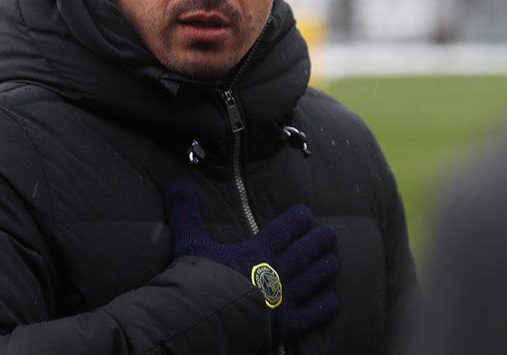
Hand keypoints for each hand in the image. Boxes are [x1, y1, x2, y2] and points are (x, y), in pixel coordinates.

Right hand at [163, 180, 339, 338]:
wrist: (203, 319)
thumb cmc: (196, 280)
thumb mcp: (189, 242)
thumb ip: (185, 212)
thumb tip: (173, 181)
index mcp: (258, 251)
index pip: (285, 229)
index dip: (298, 220)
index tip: (306, 213)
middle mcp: (276, 272)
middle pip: (305, 252)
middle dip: (319, 241)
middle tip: (330, 234)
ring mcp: (284, 300)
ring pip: (313, 279)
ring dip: (325, 269)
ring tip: (333, 261)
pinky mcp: (285, 326)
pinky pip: (313, 315)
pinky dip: (324, 307)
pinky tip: (332, 301)